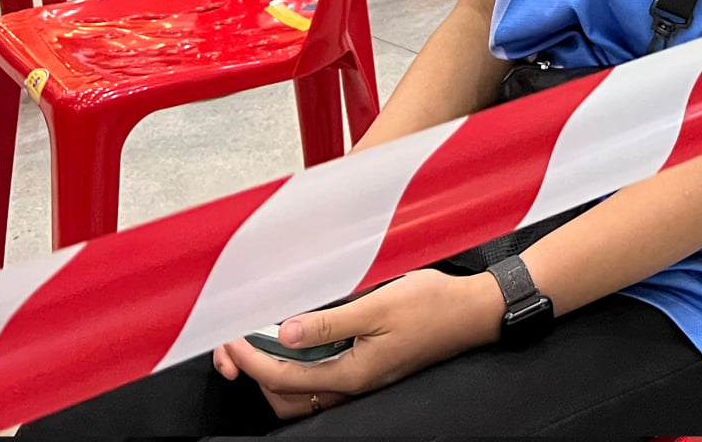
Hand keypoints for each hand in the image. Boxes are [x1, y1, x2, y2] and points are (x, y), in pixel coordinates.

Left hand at [213, 269, 501, 417]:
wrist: (472, 314)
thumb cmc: (432, 307)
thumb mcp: (377, 306)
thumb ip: (329, 322)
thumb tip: (284, 332)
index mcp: (351, 373)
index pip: (283, 376)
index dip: (249, 358)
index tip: (229, 338)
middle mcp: (352, 385)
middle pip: (285, 396)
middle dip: (252, 372)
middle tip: (233, 343)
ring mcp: (359, 381)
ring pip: (300, 393)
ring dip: (272, 372)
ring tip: (256, 341)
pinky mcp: (367, 370)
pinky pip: (319, 381)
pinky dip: (295, 367)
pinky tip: (293, 340)